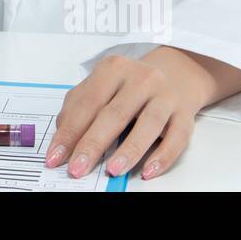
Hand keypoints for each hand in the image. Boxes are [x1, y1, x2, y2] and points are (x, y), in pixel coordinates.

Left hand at [45, 48, 223, 181]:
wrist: (174, 76)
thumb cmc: (129, 87)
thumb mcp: (101, 87)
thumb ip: (78, 107)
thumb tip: (63, 138)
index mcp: (113, 68)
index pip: (87, 103)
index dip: (69, 132)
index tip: (56, 157)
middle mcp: (141, 78)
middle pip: (114, 114)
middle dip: (93, 144)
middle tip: (77, 168)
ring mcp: (165, 95)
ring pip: (148, 124)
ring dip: (129, 150)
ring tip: (112, 170)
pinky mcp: (184, 114)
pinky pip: (177, 137)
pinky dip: (162, 156)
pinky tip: (148, 170)